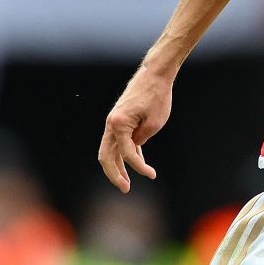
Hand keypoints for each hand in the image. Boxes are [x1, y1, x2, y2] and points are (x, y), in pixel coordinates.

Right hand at [98, 67, 172, 191]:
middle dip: (115, 175)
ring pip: (110, 150)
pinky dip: (124, 153)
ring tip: (127, 183)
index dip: (139, 167)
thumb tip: (132, 151)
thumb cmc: (157, 97)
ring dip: (118, 167)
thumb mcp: (154, 123)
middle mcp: (111, 123)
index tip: (152, 175)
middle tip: (125, 189)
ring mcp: (113, 122)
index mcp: (118, 124)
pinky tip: (136, 162)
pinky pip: (118, 142)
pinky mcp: (120, 120)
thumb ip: (141, 140)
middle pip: (106, 156)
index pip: (126, 154)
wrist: (155, 75)